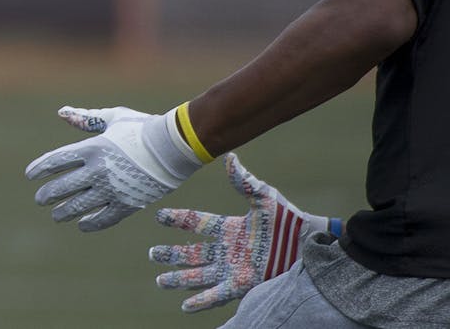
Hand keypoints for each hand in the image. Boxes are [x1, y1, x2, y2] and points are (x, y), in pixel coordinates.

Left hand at [25, 105, 206, 231]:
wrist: (175, 146)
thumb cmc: (143, 128)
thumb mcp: (113, 118)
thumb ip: (86, 118)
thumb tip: (61, 112)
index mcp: (92, 148)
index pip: (56, 161)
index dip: (40, 169)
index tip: (30, 176)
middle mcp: (98, 170)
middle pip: (63, 186)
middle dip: (48, 194)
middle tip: (40, 200)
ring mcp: (113, 189)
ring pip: (80, 206)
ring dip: (65, 212)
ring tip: (56, 215)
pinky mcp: (129, 203)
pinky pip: (105, 218)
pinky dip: (92, 223)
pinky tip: (82, 225)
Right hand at [149, 153, 340, 311]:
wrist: (310, 246)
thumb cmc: (290, 220)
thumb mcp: (265, 198)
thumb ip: (244, 181)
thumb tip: (230, 158)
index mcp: (230, 228)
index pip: (197, 222)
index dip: (178, 219)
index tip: (159, 216)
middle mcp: (227, 250)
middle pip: (192, 252)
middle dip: (171, 255)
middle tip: (153, 254)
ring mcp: (233, 269)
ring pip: (198, 275)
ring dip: (179, 278)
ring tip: (161, 281)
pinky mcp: (242, 285)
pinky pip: (216, 294)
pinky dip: (201, 301)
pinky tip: (186, 307)